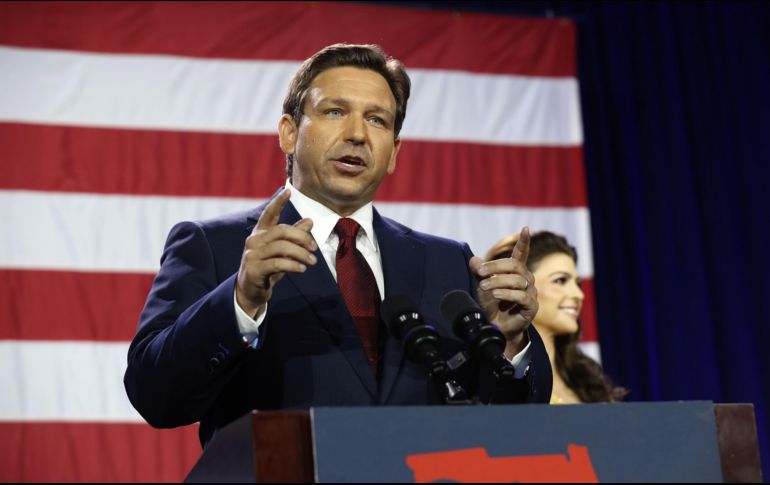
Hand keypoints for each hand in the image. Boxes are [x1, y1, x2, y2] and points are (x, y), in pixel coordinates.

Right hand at [236, 189, 317, 317]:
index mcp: (260, 233)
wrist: (250, 291)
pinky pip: (278, 263)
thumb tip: (310, 220)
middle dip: (302, 237)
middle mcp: (254, 240)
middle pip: (282, 230)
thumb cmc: (268, 268)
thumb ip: (294, 236)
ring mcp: (252, 254)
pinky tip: (302, 268)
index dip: (278, 202)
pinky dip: (294, 265)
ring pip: (282, 247)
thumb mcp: (282, 251)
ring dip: (301, 254)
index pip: (269, 214)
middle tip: (314, 248)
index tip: (288, 191)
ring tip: (312, 261)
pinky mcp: (254, 269)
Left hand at [469, 226, 537, 352]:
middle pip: (514, 265)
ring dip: (497, 281)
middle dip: (495, 266)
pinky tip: (495, 294)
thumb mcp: (482, 285)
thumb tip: (473, 259)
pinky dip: (506, 294)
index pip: (522, 254)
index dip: (524, 242)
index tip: (525, 228)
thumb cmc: (492, 304)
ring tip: (483, 286)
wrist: (495, 327)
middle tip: (480, 272)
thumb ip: (479, 271)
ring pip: (516, 280)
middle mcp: (526, 280)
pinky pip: (521, 296)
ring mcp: (531, 293)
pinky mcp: (531, 306)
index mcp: (516, 272)